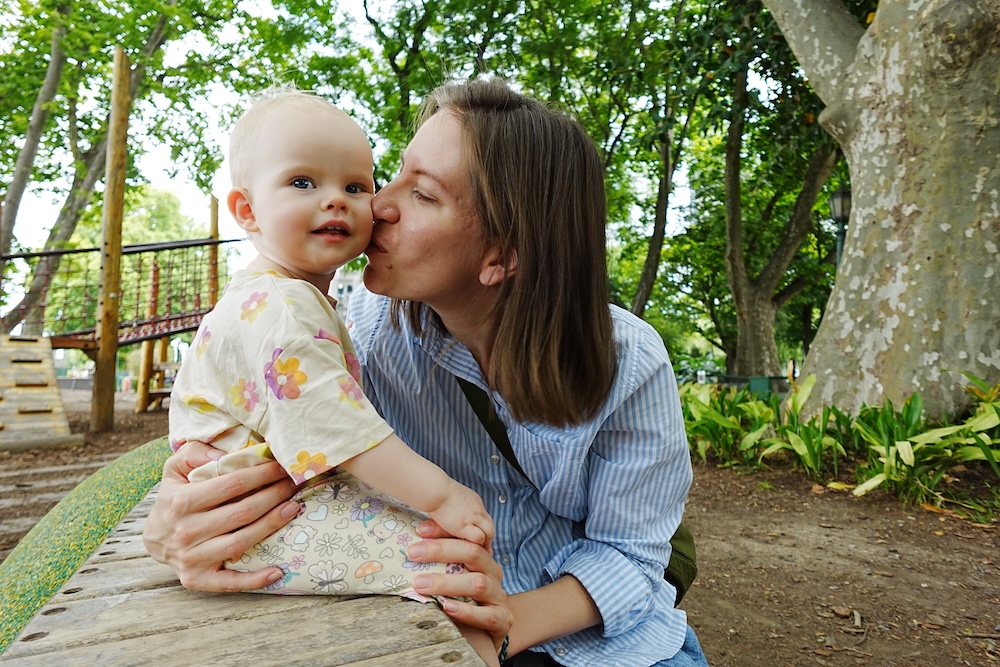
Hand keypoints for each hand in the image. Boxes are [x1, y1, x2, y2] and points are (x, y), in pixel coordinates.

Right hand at [142, 441, 299, 591]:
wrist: (153, 538)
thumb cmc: (173, 498)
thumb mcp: (175, 469)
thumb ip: (195, 453)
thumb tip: (223, 454)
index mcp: (182, 502)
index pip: (232, 484)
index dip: (261, 474)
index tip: (280, 466)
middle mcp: (186, 531)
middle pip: (242, 512)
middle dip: (273, 495)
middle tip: (293, 485)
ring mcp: (192, 558)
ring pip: (241, 542)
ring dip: (272, 526)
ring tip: (293, 509)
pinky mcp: (197, 579)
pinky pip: (230, 582)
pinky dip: (255, 579)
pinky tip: (278, 570)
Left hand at [407, 521, 511, 650]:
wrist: (488, 634)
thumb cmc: (463, 602)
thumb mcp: (450, 580)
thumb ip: (437, 565)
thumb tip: (408, 549)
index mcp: (482, 558)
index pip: (465, 537)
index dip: (443, 532)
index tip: (419, 530)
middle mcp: (493, 573)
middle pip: (473, 553)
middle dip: (441, 551)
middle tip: (413, 553)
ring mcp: (499, 596)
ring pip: (478, 583)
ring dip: (447, 583)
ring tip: (421, 584)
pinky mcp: (503, 620)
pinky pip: (487, 615)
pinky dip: (467, 612)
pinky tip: (447, 608)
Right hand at [428, 483, 494, 549]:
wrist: (435, 491)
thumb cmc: (436, 492)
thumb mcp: (451, 496)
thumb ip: (456, 505)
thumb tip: (448, 512)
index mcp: (474, 501)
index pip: (484, 518)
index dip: (481, 529)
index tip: (477, 536)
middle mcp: (478, 509)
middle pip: (490, 526)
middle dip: (487, 537)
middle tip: (482, 547)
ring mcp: (473, 518)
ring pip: (489, 533)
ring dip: (483, 542)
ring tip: (476, 550)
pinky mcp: (465, 527)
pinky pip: (479, 538)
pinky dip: (476, 544)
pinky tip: (468, 548)